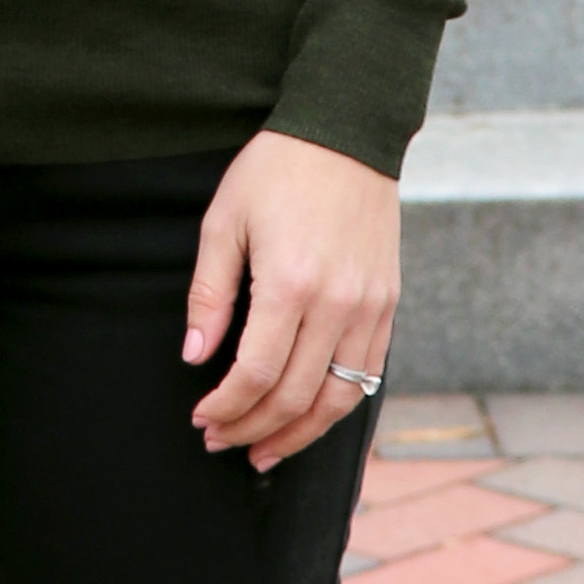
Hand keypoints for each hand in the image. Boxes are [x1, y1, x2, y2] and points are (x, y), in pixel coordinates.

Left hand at [183, 131, 397, 471]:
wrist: (347, 132)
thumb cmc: (275, 170)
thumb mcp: (224, 222)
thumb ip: (209, 296)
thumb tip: (194, 358)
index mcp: (291, 284)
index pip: (257, 374)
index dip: (226, 407)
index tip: (201, 419)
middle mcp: (338, 304)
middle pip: (297, 397)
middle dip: (253, 429)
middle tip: (221, 441)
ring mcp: (371, 307)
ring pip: (339, 398)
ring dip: (299, 434)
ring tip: (264, 451)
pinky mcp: (389, 304)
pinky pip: (369, 375)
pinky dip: (337, 406)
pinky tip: (309, 418)